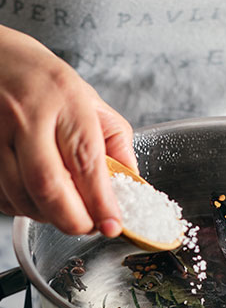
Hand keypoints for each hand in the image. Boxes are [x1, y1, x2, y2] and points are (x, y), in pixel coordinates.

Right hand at [0, 25, 137, 235]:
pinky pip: (1, 196)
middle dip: (73, 220)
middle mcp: (26, 115)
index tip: (113, 224)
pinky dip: (22, 208)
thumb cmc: (44, 81)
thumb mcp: (90, 100)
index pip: (86, 162)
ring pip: (21, 197)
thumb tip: (130, 185)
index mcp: (64, 99)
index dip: (101, 202)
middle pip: (48, 186)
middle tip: (89, 226)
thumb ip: (115, 144)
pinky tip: (36, 199)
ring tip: (64, 210)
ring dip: (47, 217)